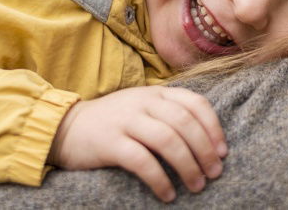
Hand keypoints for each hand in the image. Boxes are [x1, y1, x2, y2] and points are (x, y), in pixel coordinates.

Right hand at [48, 86, 227, 201]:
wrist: (65, 127)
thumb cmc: (113, 122)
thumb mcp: (143, 107)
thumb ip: (169, 113)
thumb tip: (209, 140)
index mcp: (156, 93)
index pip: (195, 103)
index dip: (214, 128)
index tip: (223, 152)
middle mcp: (144, 102)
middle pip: (185, 123)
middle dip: (205, 151)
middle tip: (214, 174)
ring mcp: (126, 120)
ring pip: (168, 140)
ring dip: (187, 166)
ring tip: (196, 186)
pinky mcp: (110, 142)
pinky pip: (142, 161)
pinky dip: (159, 179)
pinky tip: (167, 194)